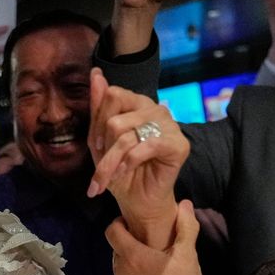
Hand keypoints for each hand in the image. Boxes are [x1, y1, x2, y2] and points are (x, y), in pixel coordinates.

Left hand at [87, 67, 187, 248]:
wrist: (136, 200)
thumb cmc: (120, 170)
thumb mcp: (100, 139)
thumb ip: (98, 107)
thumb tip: (96, 73)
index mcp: (138, 103)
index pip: (111, 95)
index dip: (97, 123)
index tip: (96, 147)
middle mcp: (156, 109)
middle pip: (115, 117)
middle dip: (102, 147)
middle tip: (104, 166)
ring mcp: (170, 124)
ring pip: (124, 133)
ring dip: (111, 161)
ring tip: (111, 175)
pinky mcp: (179, 144)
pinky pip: (144, 145)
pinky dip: (128, 162)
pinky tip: (124, 172)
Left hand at [106, 200, 224, 274]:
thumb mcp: (188, 253)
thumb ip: (186, 226)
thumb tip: (185, 204)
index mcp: (132, 255)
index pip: (111, 231)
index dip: (118, 222)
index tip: (132, 221)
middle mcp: (121, 270)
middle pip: (117, 248)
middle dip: (129, 241)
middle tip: (148, 241)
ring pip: (120, 266)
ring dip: (131, 261)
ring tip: (152, 261)